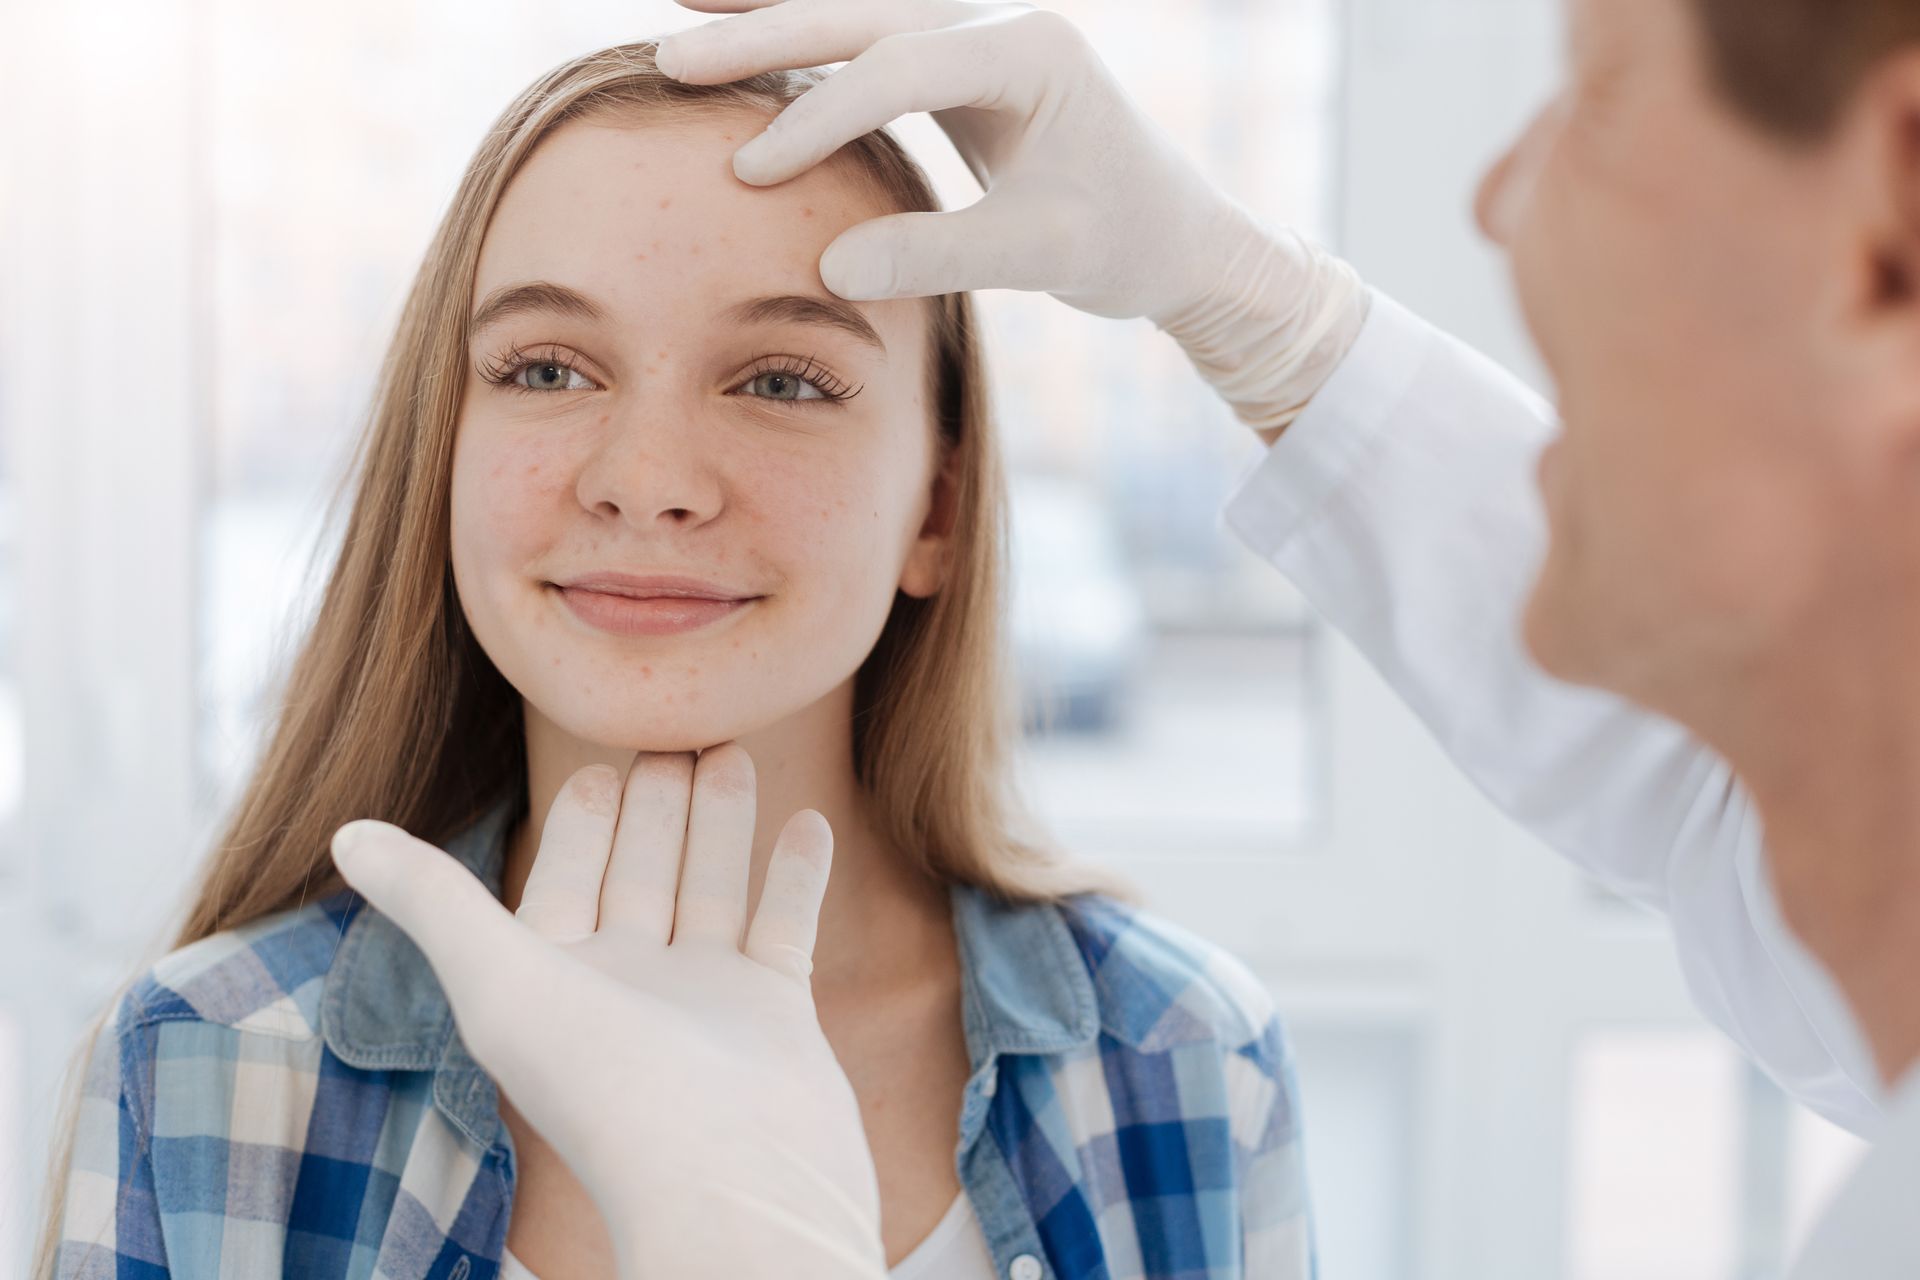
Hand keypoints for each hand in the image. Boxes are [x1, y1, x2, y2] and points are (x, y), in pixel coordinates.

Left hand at [328, 745, 885, 1279]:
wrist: (731, 1183)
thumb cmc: (608, 1092)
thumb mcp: (501, 979)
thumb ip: (432, 900)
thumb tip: (347, 833)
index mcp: (556, 984)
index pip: (563, 880)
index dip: (576, 822)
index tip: (597, 757)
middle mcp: (629, 990)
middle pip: (642, 874)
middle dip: (656, 806)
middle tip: (677, 730)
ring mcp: (707, 1003)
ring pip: (711, 888)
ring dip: (721, 821)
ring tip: (733, 749)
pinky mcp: (776, 1014)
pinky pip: (784, 926)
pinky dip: (794, 874)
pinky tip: (810, 821)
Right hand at [657, 0, 1368, 433]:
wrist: (1182, 237)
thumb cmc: (1127, 243)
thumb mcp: (1045, 256)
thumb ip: (943, 255)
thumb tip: (830, 266)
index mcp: (1032, 51)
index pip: (902, 68)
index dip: (821, 115)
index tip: (752, 172)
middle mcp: (1004, 25)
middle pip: (865, 17)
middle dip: (767, 33)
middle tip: (672, 60)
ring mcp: (983, 39)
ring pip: (860, 17)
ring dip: (774, 17)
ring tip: (681, 11)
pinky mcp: (966, 67)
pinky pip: (872, 44)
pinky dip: (809, 44)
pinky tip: (745, 35)